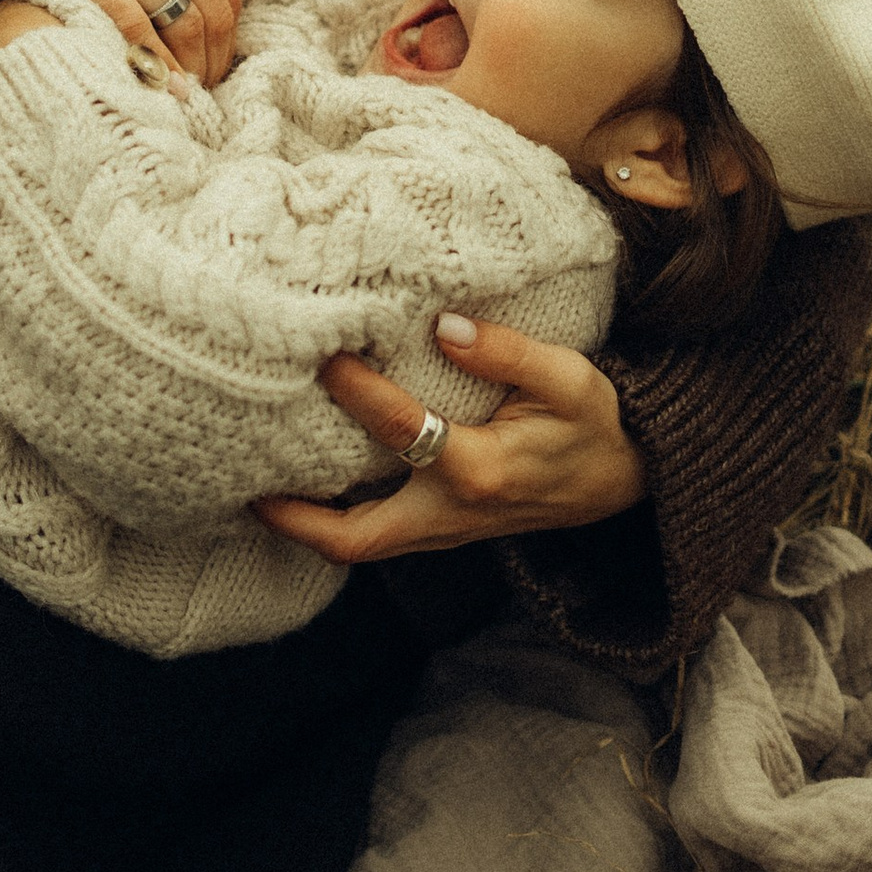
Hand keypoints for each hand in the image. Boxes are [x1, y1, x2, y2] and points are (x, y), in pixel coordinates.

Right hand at [0, 0, 250, 83]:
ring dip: (184, 71)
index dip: (227, 37)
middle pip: (213, 12)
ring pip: (180, 25)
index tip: (213, 63)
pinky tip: (150, 85)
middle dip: (212, 62)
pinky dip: (147, 62)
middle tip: (200, 92)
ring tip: (177, 96)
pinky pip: (130, 25)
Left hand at [253, 315, 649, 561]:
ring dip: (309, 522)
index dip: (356, 390)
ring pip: (362, 545)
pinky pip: (380, 535)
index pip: (399, 429)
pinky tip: (310, 481)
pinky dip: (340, 517)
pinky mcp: (446, 528)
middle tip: (243, 484)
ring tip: (256, 483)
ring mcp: (447, 529)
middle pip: (355, 539)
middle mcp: (453, 513)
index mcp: (480, 471)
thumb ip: (509, 352)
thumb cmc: (598, 425)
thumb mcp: (571, 379)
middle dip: (295, 519)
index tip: (324, 355)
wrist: (628, 478)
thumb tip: (444, 326)